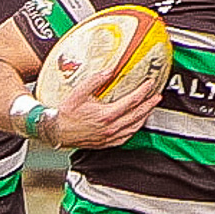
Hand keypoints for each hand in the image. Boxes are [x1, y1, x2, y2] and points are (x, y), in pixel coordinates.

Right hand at [46, 70, 162, 148]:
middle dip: (149, 104)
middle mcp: (111, 127)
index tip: (149, 84)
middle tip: (157, 97)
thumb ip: (95, 80)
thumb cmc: (66, 115)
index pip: (132, 101)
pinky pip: (127, 137)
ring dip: (144, 116)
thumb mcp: (78, 93)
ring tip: (150, 109)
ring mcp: (110, 136)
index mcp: (106, 115)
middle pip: (137, 114)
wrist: (57, 132)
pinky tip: (137, 124)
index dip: (143, 91)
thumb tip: (109, 71)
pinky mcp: (107, 143)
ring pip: (134, 127)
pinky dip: (135, 129)